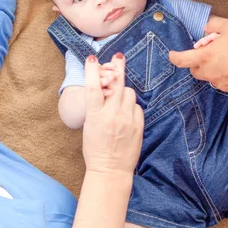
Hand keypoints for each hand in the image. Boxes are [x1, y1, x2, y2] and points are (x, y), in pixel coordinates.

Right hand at [82, 53, 143, 174]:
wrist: (110, 169)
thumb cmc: (95, 149)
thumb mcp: (89, 126)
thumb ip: (96, 107)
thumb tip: (104, 89)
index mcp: (95, 116)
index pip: (93, 87)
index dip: (92, 71)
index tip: (92, 59)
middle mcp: (112, 115)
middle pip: (117, 84)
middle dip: (117, 68)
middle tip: (118, 58)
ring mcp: (127, 120)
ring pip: (129, 93)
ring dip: (124, 91)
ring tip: (119, 99)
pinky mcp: (138, 125)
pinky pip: (136, 106)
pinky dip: (131, 106)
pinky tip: (126, 113)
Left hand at [169, 16, 227, 96]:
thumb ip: (212, 25)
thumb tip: (204, 26)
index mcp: (205, 57)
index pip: (182, 60)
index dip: (174, 57)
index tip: (172, 55)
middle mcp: (210, 73)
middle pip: (195, 71)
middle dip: (198, 64)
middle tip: (210, 55)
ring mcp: (221, 84)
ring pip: (211, 79)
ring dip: (214, 71)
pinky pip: (225, 85)